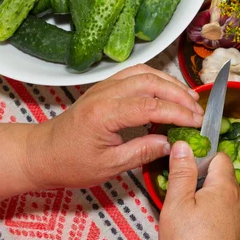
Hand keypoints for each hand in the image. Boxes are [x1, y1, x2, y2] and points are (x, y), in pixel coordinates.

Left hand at [25, 64, 204, 189]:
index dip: (177, 113)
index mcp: (104, 114)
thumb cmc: (70, 163)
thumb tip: (171, 143)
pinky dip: (157, 80)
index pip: (150, 106)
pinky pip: (136, 74)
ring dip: (170, 84)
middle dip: (179, 95)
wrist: (42, 153)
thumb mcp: (108, 166)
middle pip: (150, 82)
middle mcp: (105, 94)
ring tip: (189, 99)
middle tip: (197, 110)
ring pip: (145, 73)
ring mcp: (104, 87)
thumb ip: (142, 152)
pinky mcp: (106, 87)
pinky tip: (169, 91)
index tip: (196, 122)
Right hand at [159, 142, 239, 239]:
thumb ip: (181, 172)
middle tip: (181, 194)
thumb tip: (184, 145)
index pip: (220, 156)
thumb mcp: (177, 204)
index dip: (202, 156)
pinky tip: (198, 234)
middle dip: (202, 180)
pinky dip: (214, 219)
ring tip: (187, 216)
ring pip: (225, 199)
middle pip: (222, 178)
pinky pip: (228, 218)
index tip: (185, 165)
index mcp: (226, 187)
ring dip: (208, 201)